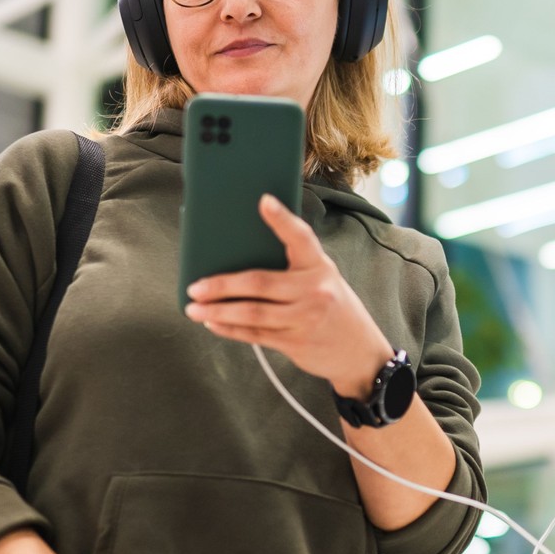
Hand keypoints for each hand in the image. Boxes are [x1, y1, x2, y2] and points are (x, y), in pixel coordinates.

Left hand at [184, 194, 395, 396]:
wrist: (360, 352)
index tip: (263, 200)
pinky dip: (230, 329)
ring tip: (194, 308)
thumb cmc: (332, 307)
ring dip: (218, 311)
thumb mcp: (322, 280)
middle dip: (221, 285)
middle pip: (259, 283)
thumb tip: (239, 259)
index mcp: (320, 266)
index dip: (282, 219)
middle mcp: (315, 290)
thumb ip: (291, 269)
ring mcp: (306, 318)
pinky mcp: (296, 342)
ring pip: (252, 313)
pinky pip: (255, 334)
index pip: (300, 237)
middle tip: (194, 286)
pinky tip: (212, 323)